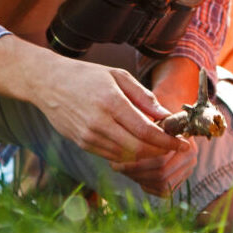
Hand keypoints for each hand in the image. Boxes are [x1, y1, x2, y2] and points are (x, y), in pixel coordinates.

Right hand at [30, 53, 191, 167]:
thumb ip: (143, 97)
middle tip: (173, 146)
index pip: (146, 131)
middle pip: (138, 149)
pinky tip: (137, 145)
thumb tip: (166, 116)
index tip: (184, 143)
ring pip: (126, 156)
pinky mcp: (82, 144)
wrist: (48, 84)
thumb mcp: (118, 76)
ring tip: (158, 145)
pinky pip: (111, 156)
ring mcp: (89, 136)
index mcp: (111, 102)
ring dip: (146, 154)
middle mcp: (99, 123)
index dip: (168, 141)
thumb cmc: (86, 76)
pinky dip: (128, 155)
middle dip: (160, 151)